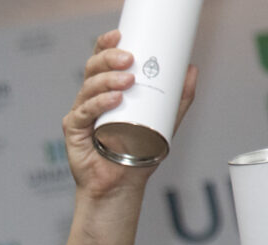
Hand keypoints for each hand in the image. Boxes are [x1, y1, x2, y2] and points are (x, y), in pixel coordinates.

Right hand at [64, 29, 197, 198]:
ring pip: (88, 87)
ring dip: (107, 79)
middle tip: (130, 59)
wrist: (121, 185)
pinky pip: (84, 111)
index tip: (121, 36)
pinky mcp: (75, 131)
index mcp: (108, 91)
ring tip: (128, 81)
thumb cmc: (136, 155)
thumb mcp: (164, 122)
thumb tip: (192, 70)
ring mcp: (81, 113)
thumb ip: (178, 98)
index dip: (107, 44)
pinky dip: (99, 103)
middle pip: (93, 68)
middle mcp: (91, 99)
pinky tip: (114, 100)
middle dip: (109, 58)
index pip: (103, 60)